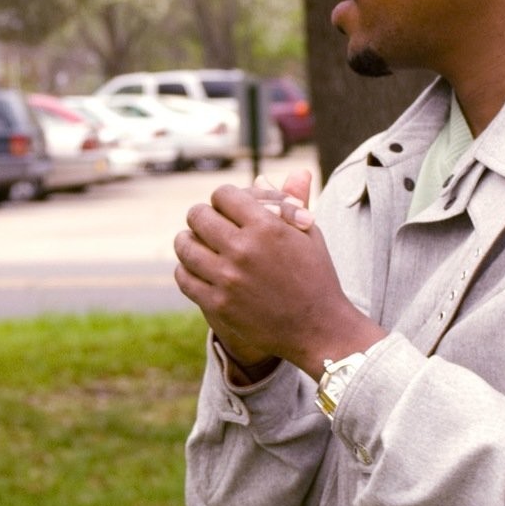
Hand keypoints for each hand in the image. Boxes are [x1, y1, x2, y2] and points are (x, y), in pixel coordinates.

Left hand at [175, 169, 378, 371]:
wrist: (319, 329)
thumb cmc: (316, 276)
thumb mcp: (308, 234)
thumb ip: (284, 202)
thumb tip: (262, 176)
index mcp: (267, 227)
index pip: (223, 195)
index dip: (223, 198)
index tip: (225, 206)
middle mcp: (244, 250)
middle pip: (198, 216)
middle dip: (202, 216)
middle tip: (206, 222)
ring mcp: (228, 279)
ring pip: (185, 246)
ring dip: (187, 241)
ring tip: (193, 242)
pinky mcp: (218, 305)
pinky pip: (185, 277)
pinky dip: (186, 269)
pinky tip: (194, 268)